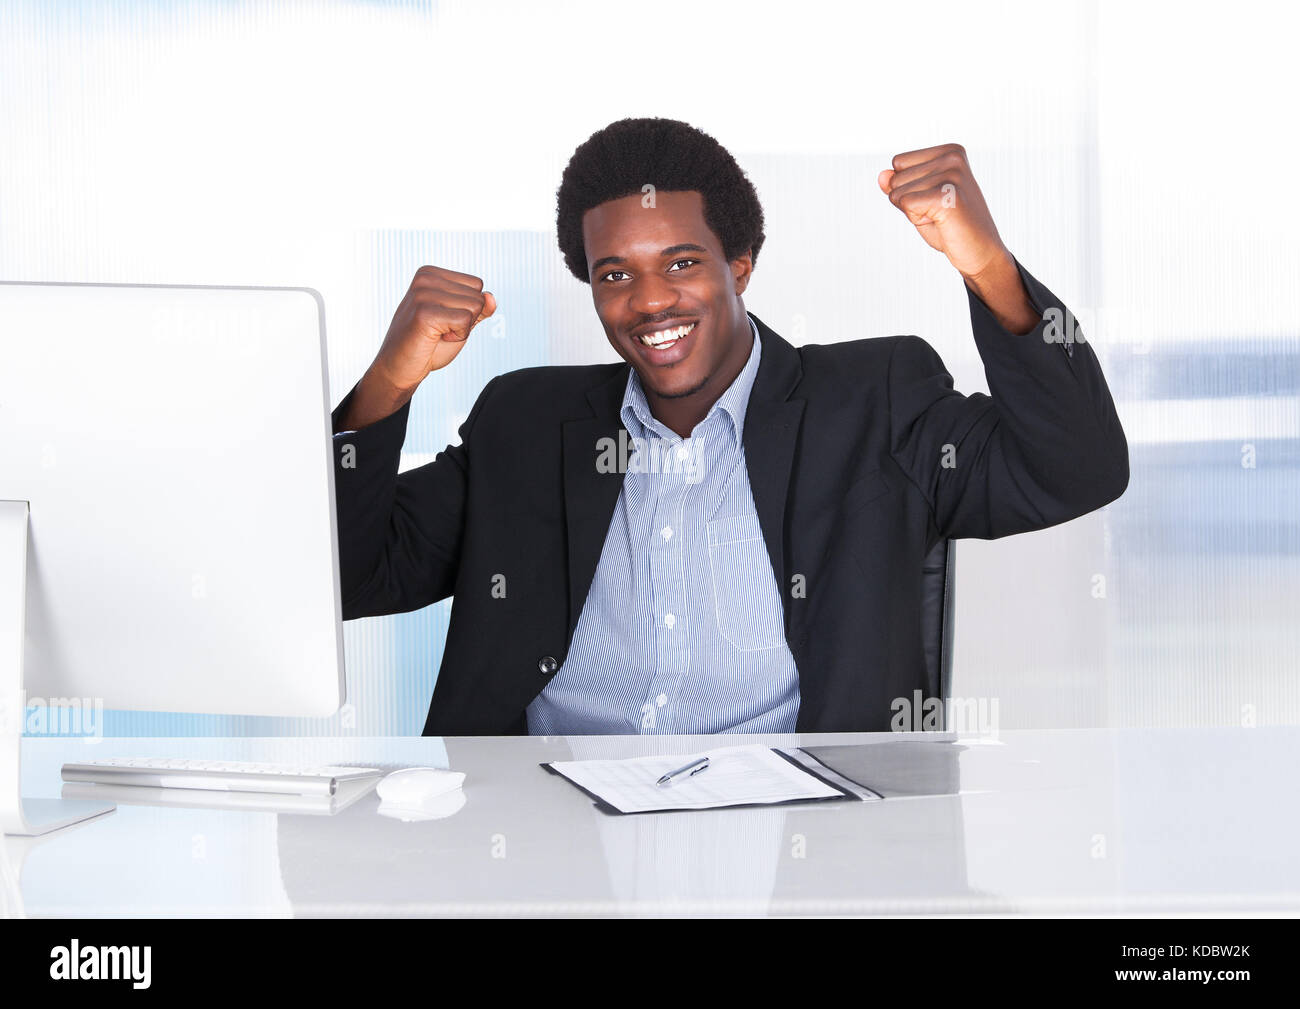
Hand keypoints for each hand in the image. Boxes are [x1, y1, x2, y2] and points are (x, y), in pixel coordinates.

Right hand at [373, 265, 496, 390]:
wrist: (399, 368)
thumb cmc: (428, 345)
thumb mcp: (460, 321)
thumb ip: (478, 308)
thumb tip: (491, 297)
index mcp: (430, 273)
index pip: (476, 285)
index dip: (468, 309)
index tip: (443, 319)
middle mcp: (425, 278)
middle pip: (477, 296)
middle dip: (466, 319)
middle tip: (439, 330)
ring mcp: (423, 294)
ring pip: (474, 307)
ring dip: (461, 328)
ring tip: (436, 333)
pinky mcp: (425, 312)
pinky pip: (466, 320)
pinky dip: (457, 336)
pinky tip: (435, 338)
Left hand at [878, 144, 1036, 333]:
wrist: (981, 253)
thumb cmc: (951, 227)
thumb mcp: (919, 201)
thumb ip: (899, 186)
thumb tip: (882, 175)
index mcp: (950, 152)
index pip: (898, 163)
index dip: (908, 188)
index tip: (935, 200)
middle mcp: (952, 158)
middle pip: (895, 178)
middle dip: (910, 201)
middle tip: (939, 213)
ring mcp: (951, 174)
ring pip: (898, 193)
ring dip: (915, 213)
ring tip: (942, 217)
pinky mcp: (947, 194)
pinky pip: (906, 205)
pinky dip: (917, 220)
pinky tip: (942, 222)